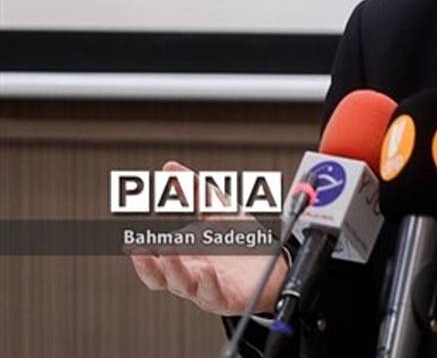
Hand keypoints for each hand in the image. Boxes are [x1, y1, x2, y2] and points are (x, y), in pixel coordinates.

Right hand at [127, 160, 287, 315]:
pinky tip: (206, 271)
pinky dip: (207, 285)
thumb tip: (169, 168)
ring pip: (183, 285)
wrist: (276, 263)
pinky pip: (214, 295)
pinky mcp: (227, 298)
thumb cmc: (242, 240)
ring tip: (168, 249)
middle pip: (160, 276)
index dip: (140, 250)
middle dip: (147, 263)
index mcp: (182, 256)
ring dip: (174, 269)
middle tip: (137, 246)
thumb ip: (194, 192)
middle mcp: (190, 274)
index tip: (130, 236)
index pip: (153, 257)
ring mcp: (207, 288)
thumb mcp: (218, 209)